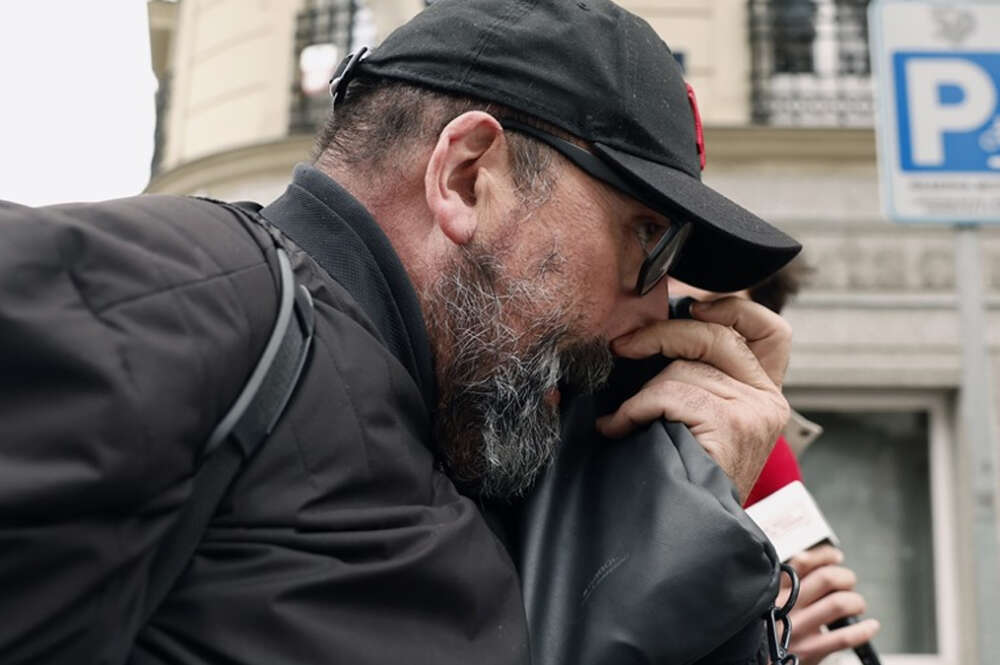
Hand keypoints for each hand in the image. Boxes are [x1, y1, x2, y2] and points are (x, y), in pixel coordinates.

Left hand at [596, 296, 791, 500]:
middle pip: (715, 334)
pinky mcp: (733, 424)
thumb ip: (698, 380)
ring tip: (622, 419)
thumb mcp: (701, 421)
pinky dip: (635, 409)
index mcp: (764, 394)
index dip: (734, 308)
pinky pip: (670, 394)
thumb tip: (651, 334)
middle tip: (623, 347)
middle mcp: (767, 400)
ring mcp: (754, 411)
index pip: (771, 330)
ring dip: (640, 393)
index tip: (693, 306)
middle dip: (660, 334)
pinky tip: (620, 428)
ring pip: (683, 368)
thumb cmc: (685, 476)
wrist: (693, 532)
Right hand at [779, 545, 880, 664]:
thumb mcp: (769, 599)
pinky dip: (864, 630)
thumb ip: (789, 581)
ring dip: (856, 601)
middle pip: (826, 578)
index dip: (826, 555)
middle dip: (846, 577)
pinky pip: (845, 637)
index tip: (836, 558)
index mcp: (775, 589)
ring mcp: (798, 628)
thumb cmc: (768, 628)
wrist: (758, 661)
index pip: (803, 561)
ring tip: (856, 605)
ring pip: (839, 603)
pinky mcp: (809, 650)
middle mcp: (786, 605)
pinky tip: (870, 626)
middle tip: (848, 584)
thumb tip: (824, 562)